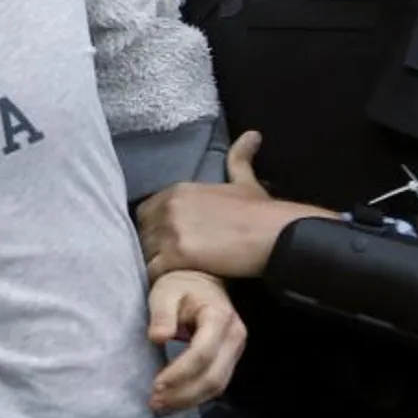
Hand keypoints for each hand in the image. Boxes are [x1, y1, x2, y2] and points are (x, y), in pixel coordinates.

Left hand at [136, 131, 325, 279]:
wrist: (275, 234)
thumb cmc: (261, 212)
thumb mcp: (246, 181)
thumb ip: (240, 159)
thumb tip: (252, 135)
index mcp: (178, 190)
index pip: (147, 212)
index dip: (155, 229)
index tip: (169, 243)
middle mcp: (169, 207)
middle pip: (143, 232)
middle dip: (153, 247)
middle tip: (169, 262)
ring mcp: (171, 231)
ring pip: (145, 252)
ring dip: (155, 263)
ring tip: (170, 275)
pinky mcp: (176, 256)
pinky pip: (152, 271)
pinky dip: (159, 279)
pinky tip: (172, 283)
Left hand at [146, 271, 245, 412]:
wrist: (200, 281)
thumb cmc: (180, 286)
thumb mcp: (165, 292)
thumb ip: (162, 314)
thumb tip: (158, 337)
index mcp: (219, 317)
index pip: (202, 354)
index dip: (179, 373)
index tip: (156, 385)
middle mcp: (235, 336)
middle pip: (213, 377)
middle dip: (183, 394)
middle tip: (155, 402)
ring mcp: (236, 350)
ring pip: (217, 386)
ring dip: (189, 400)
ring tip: (161, 405)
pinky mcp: (231, 359)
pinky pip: (216, 384)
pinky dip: (195, 396)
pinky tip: (174, 400)